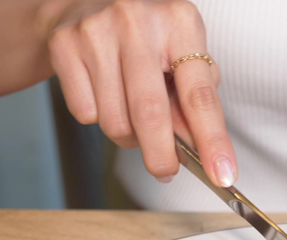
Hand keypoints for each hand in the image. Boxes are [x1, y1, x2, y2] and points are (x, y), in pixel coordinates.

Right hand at [47, 0, 235, 185]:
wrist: (85, 3)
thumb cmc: (147, 38)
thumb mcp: (181, 58)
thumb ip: (191, 103)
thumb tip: (196, 152)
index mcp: (180, 22)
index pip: (199, 95)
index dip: (212, 141)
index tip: (222, 175)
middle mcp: (137, 21)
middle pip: (151, 113)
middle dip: (161, 155)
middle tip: (166, 171)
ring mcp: (97, 31)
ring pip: (115, 121)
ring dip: (129, 136)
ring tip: (133, 116)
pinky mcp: (64, 45)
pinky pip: (86, 113)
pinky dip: (99, 118)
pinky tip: (104, 94)